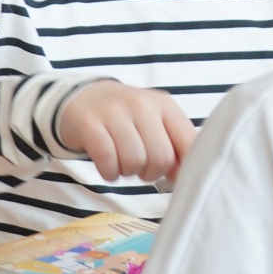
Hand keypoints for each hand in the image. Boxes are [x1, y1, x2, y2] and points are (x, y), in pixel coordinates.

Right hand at [55, 81, 196, 184]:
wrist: (84, 97)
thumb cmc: (126, 116)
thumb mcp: (155, 122)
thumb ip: (173, 145)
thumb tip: (181, 176)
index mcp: (165, 105)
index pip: (189, 143)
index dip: (184, 168)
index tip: (172, 175)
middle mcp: (142, 105)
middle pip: (161, 158)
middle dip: (151, 173)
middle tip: (140, 167)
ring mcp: (115, 112)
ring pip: (134, 162)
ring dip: (128, 172)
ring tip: (123, 163)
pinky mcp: (90, 123)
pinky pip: (107, 159)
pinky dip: (109, 172)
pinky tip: (108, 168)